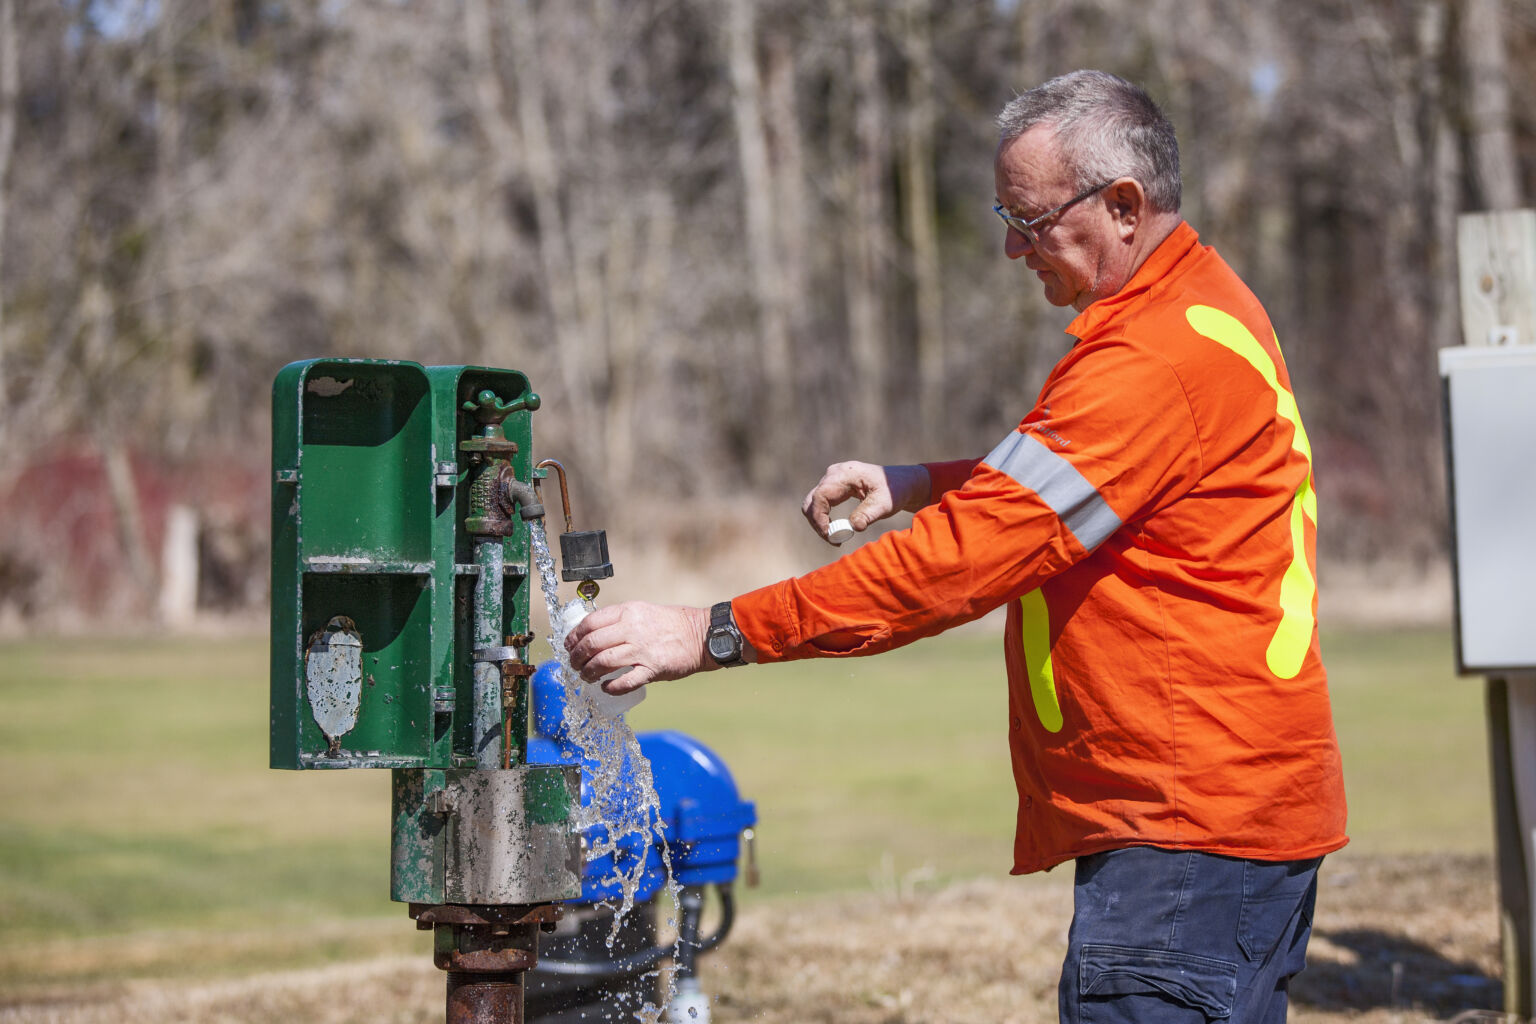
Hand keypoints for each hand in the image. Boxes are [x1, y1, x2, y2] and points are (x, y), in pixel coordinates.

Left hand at [563, 602, 711, 693]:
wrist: (701, 635)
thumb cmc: (672, 623)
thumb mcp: (642, 611)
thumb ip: (620, 620)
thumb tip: (594, 633)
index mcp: (628, 612)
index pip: (589, 623)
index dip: (573, 636)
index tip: (569, 646)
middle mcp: (632, 629)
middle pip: (592, 644)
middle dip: (577, 657)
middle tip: (574, 665)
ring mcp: (642, 649)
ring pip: (603, 662)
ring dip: (588, 673)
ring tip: (586, 677)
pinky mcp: (652, 668)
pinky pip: (625, 681)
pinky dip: (611, 687)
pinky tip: (605, 688)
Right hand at [800, 462, 931, 543]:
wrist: (901, 483)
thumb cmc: (894, 491)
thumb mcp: (885, 503)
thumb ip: (869, 514)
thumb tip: (854, 527)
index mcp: (846, 474)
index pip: (820, 495)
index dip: (820, 517)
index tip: (828, 535)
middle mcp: (834, 473)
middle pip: (812, 500)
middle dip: (817, 522)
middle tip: (832, 540)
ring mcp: (832, 478)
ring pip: (813, 503)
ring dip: (819, 522)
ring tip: (835, 538)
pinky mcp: (834, 486)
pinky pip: (820, 503)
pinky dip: (824, 518)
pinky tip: (835, 530)